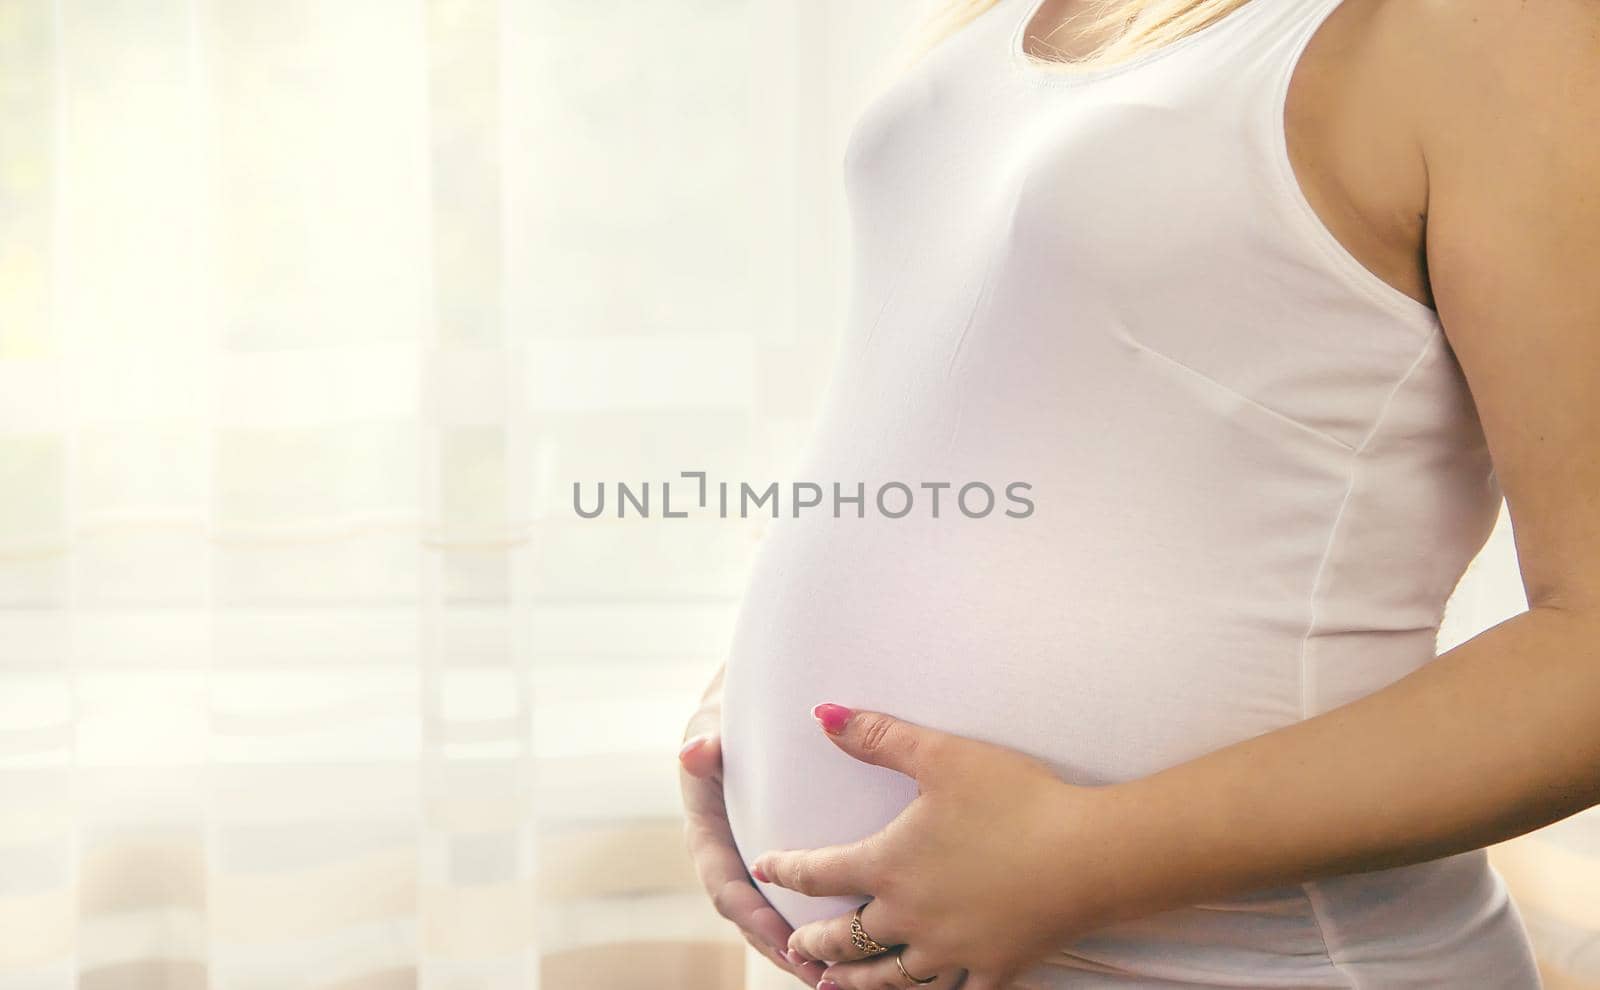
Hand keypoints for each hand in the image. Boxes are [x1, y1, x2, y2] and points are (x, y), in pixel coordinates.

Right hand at [679, 698, 826, 986]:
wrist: (748, 707)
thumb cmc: (731, 716)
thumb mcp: (715, 722)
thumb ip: (706, 740)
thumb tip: (694, 751)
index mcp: (708, 837)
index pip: (726, 889)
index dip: (754, 918)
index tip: (784, 941)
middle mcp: (730, 859)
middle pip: (754, 922)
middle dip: (786, 952)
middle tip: (820, 976)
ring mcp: (756, 868)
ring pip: (779, 922)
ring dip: (809, 953)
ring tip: (845, 979)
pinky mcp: (782, 868)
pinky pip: (802, 905)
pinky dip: (828, 931)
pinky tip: (864, 950)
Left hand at [749, 705, 1101, 989]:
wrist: (1088, 854)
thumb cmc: (1016, 798)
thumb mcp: (941, 755)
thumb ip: (878, 736)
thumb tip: (822, 715)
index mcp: (889, 866)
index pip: (820, 873)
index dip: (787, 870)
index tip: (766, 868)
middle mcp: (910, 918)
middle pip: (846, 938)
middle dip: (815, 942)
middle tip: (794, 945)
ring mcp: (952, 950)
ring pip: (890, 978)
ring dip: (856, 983)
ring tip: (832, 987)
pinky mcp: (994, 968)